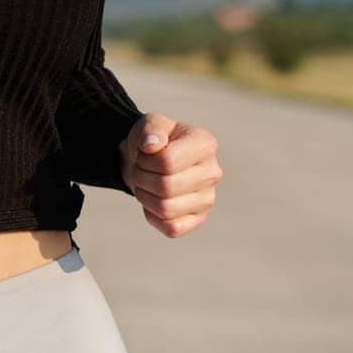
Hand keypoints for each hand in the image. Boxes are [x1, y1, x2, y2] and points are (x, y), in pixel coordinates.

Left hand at [119, 113, 221, 237]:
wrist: (148, 159)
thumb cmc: (152, 140)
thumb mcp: (150, 123)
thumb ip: (150, 128)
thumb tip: (151, 145)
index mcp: (205, 144)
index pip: (167, 162)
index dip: (145, 159)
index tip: (144, 153)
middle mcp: (212, 173)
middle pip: (165, 187)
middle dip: (141, 177)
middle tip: (140, 169)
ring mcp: (207, 199)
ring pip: (166, 209)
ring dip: (144, 196)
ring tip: (146, 182)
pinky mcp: (198, 219)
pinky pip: (171, 228)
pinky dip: (153, 216)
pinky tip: (153, 200)